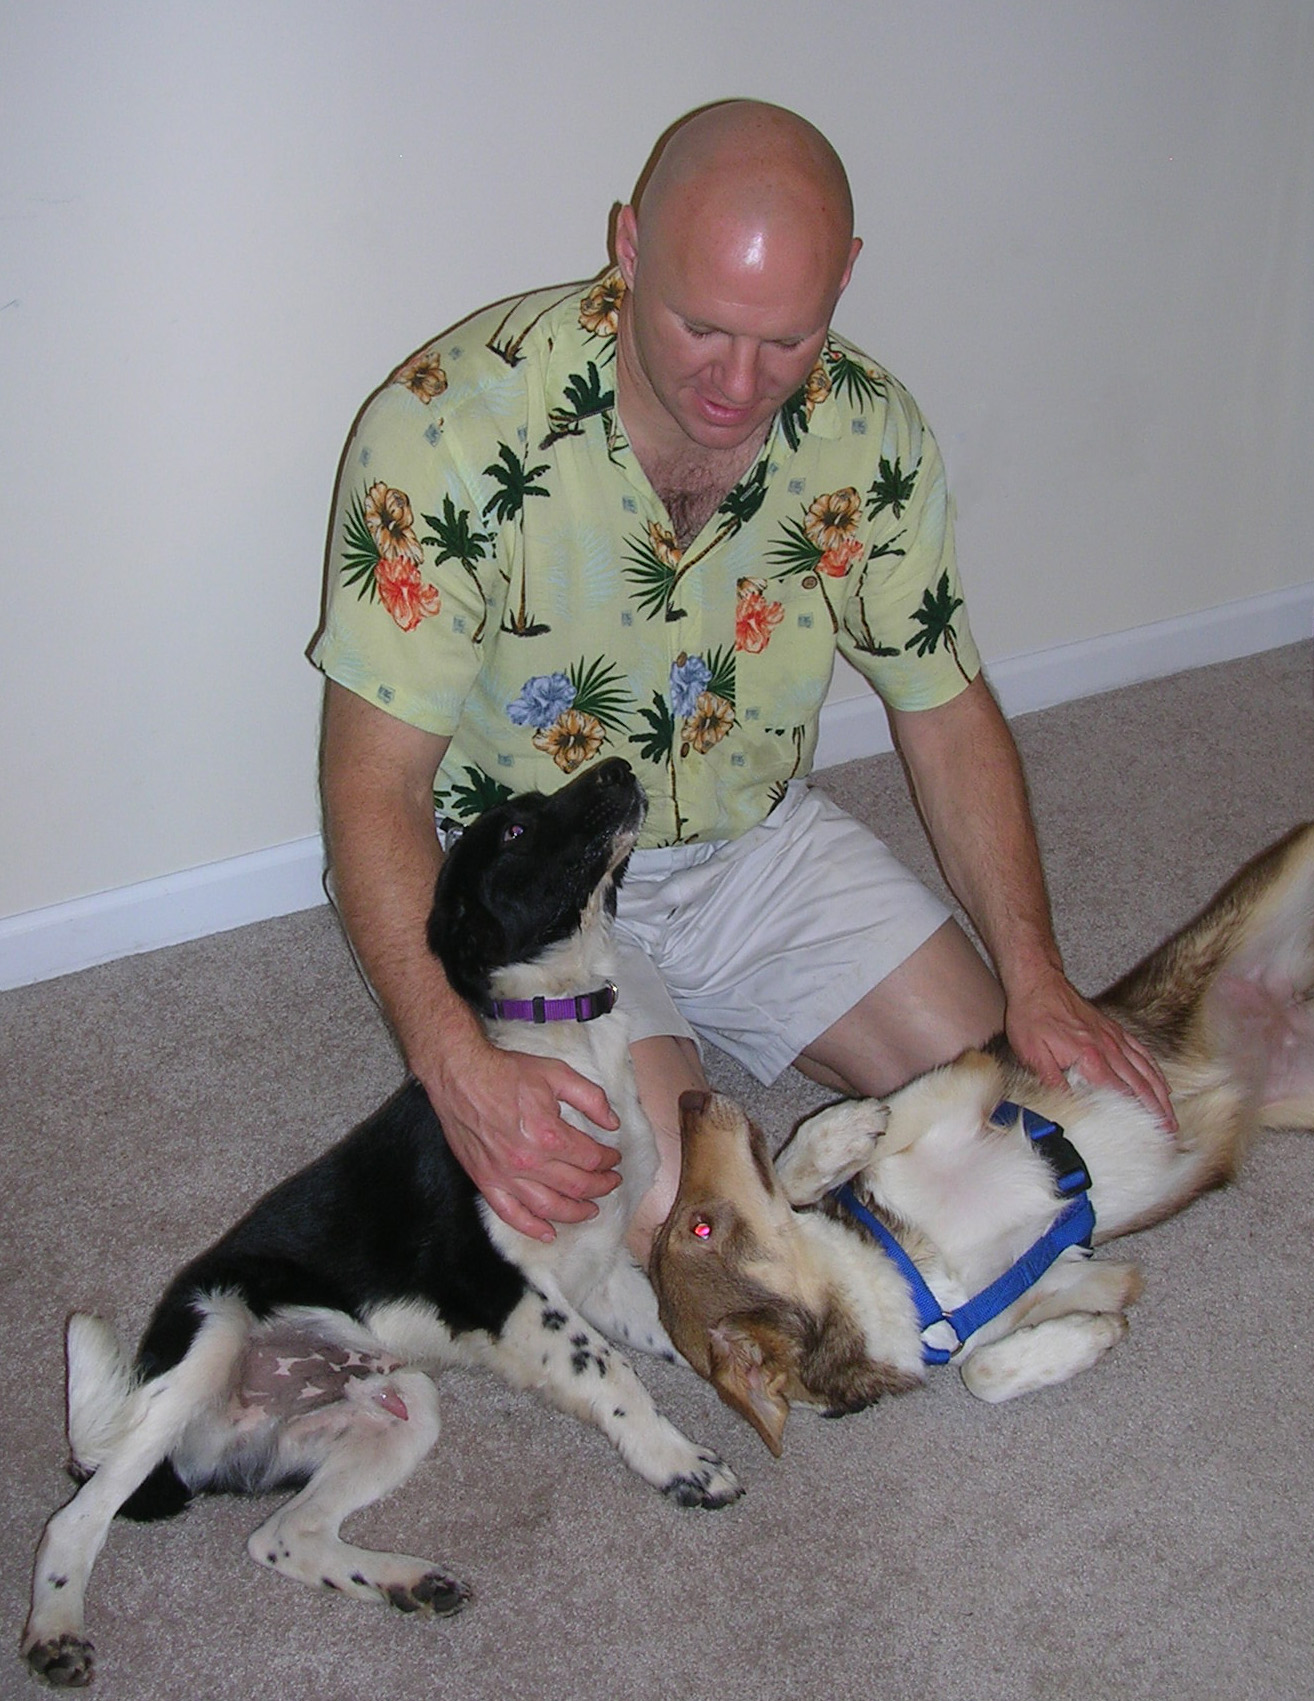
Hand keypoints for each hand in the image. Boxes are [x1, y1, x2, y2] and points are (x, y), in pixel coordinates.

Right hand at [424, 1033, 622, 1241]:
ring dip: (575, 1212)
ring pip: (548, 1207)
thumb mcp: (557, 1073)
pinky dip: (531, 1228)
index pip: (590, 1158)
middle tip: (611, 1182)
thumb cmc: (506, 1072)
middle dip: (600, 1186)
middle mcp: (528, 1161)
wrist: (460, 1075)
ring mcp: (505, 1175)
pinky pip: (510, 1214)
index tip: (614, 1157)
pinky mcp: (485, 1181)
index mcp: (548, 1134)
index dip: (608, 1160)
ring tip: (591, 1210)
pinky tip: (548, 1233)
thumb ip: (591, 1098)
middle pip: (576, 1185)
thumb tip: (613, 1122)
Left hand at [1004, 968, 1177, 1134]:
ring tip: (1171, 1115)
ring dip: (1161, 1095)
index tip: (1150, 1134)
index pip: (1120, 1094)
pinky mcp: (1114, 1030)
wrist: (1038, 983)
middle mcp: (1109, 1049)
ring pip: (1146, 1071)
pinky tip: (1161, 1082)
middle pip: (1141, 1086)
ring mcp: (1115, 1038)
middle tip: (1170, 1132)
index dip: (1138, 1116)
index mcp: (1090, 1058)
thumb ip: (1052, 1082)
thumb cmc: (1032, 1017)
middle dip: (1158, 1111)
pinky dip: (1154, 1070)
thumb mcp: (1032, 1054)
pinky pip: (1142, 1052)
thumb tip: (1066, 1107)